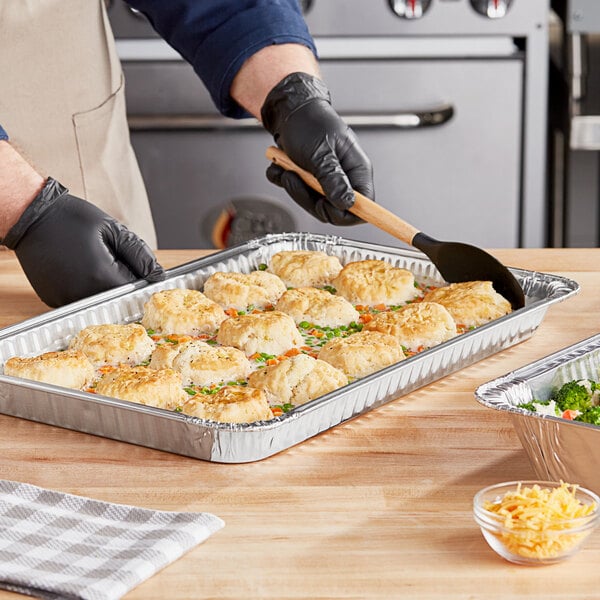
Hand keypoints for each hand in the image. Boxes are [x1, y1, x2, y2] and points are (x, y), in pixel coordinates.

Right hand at [2, 178, 164, 306]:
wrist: (30, 216)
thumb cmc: (71, 217)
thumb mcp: (113, 229)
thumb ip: (139, 254)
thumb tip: (158, 273)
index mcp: (100, 276)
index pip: (134, 289)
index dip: (140, 278)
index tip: (137, 266)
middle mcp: (82, 294)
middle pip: (117, 297)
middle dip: (122, 281)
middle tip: (112, 257)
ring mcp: (65, 298)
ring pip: (98, 300)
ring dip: (104, 286)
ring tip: (93, 260)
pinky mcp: (53, 299)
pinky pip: (80, 299)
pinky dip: (86, 288)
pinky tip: (79, 267)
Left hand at [261, 72, 373, 225]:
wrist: (288, 111)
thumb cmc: (309, 123)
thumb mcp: (320, 152)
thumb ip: (333, 179)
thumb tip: (347, 203)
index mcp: (356, 169)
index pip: (365, 204)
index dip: (347, 213)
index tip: (325, 206)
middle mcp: (345, 177)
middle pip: (336, 209)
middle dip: (310, 199)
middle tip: (294, 178)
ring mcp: (328, 181)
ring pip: (315, 205)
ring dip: (295, 189)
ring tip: (286, 169)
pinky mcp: (312, 182)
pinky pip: (300, 196)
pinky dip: (286, 183)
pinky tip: (281, 168)